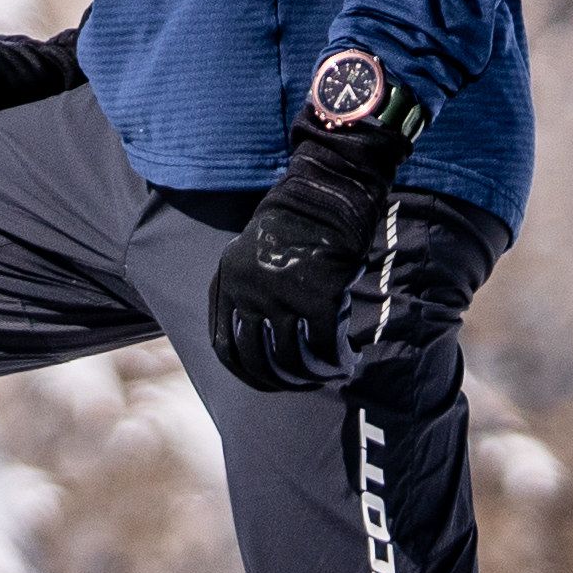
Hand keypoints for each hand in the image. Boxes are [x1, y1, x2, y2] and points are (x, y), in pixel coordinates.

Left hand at [209, 55, 431, 391]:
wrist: (327, 188)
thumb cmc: (295, 219)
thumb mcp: (252, 253)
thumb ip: (247, 291)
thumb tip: (261, 338)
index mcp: (226, 281)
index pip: (225, 347)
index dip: (247, 373)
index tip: (268, 382)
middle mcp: (247, 293)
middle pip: (258, 359)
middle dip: (282, 381)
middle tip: (303, 384)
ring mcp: (281, 297)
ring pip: (292, 359)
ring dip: (312, 376)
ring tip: (328, 376)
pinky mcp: (317, 298)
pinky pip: (324, 346)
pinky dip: (336, 362)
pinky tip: (347, 364)